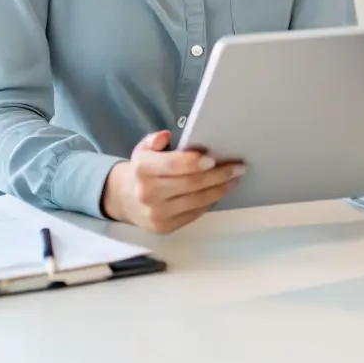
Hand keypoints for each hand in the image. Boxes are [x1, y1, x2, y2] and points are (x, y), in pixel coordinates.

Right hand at [101, 130, 244, 232]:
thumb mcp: (143, 150)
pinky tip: (220, 191)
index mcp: (143, 169)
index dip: (195, 162)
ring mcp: (157, 213)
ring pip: (197, 200)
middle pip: (191, 184)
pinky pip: (195, 213)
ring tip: (234, 179)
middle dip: (219, 175)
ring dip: (220, 189)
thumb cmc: (142, 171)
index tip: (214, 158)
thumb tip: (166, 135)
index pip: (173, 165)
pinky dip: (210, 201)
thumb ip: (154, 140)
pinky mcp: (165, 227)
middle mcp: (148, 193)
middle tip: (238, 167)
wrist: (125, 200)